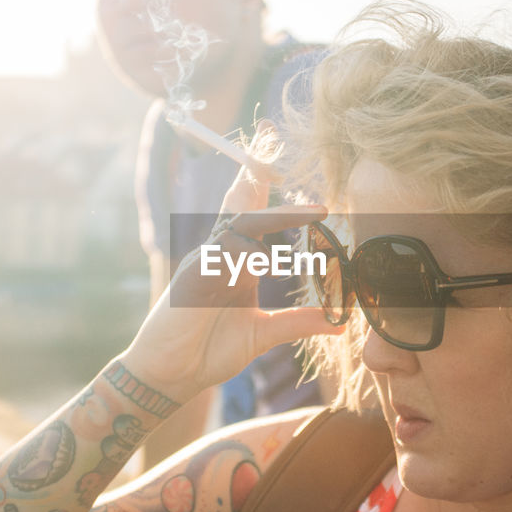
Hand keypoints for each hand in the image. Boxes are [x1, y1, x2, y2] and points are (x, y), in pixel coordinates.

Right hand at [120, 165, 340, 401]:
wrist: (171, 375)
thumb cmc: (209, 350)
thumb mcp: (263, 334)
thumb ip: (299, 322)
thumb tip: (340, 321)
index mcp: (239, 262)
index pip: (255, 214)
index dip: (267, 186)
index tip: (282, 153)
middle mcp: (221, 254)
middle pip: (239, 203)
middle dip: (255, 170)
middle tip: (272, 136)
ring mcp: (205, 264)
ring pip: (236, 224)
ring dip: (269, 210)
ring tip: (303, 201)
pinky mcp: (191, 281)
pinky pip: (219, 257)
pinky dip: (243, 253)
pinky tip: (263, 253)